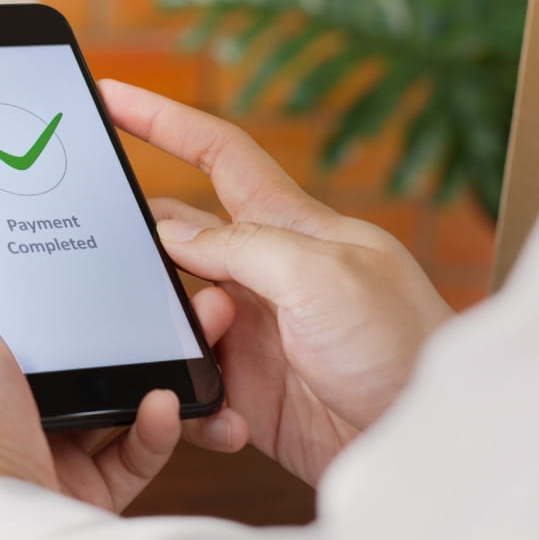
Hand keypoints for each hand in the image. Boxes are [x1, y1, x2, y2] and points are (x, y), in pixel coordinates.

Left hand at [0, 209, 237, 527]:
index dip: (29, 281)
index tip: (70, 254)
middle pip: (62, 350)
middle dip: (111, 323)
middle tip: (149, 295)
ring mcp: (40, 443)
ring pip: (105, 396)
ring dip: (147, 366)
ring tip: (178, 336)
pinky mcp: (81, 484)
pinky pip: (131, 450)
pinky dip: (154, 426)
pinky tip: (163, 400)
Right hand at [100, 79, 453, 485]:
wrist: (426, 443)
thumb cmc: (403, 348)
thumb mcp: (323, 275)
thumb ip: (241, 246)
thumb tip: (171, 235)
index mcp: (290, 227)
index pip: (216, 154)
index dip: (163, 121)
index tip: (112, 96)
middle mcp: (265, 274)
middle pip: (180, 238)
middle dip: (144, 246)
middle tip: (113, 261)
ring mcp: (254, 333)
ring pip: (175, 314)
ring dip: (175, 332)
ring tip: (217, 352)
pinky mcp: (247, 393)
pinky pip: (193, 386)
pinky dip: (195, 402)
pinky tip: (223, 414)